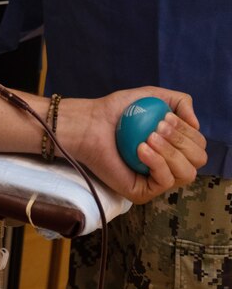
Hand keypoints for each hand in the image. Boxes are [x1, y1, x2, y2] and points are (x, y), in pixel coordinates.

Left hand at [60, 88, 206, 203]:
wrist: (89, 123)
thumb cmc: (117, 111)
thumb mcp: (154, 97)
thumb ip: (181, 102)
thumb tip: (197, 125)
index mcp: (175, 148)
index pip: (199, 147)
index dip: (188, 132)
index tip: (166, 117)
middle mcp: (169, 166)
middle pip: (198, 160)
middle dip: (181, 140)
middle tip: (157, 127)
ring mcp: (156, 181)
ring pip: (186, 173)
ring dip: (171, 152)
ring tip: (149, 137)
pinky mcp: (142, 191)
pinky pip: (165, 181)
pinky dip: (157, 162)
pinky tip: (142, 149)